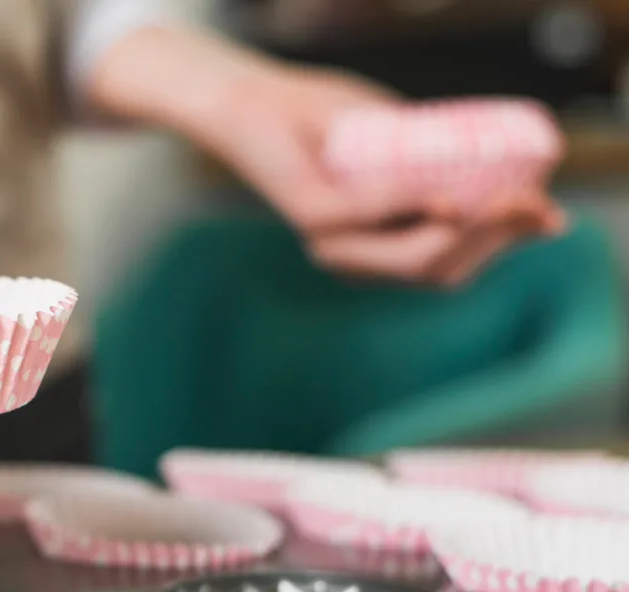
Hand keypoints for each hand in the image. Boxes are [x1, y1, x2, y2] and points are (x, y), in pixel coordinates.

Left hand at [198, 65, 565, 285]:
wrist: (260, 105)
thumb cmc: (330, 124)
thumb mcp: (400, 147)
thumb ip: (439, 166)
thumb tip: (518, 176)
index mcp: (379, 255)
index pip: (452, 266)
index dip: (505, 246)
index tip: (549, 217)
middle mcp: (355, 261)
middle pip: (441, 267)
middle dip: (499, 241)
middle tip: (537, 202)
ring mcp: (332, 243)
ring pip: (414, 255)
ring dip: (469, 234)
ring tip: (509, 200)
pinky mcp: (311, 216)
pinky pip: (370, 217)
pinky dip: (411, 208)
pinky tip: (445, 200)